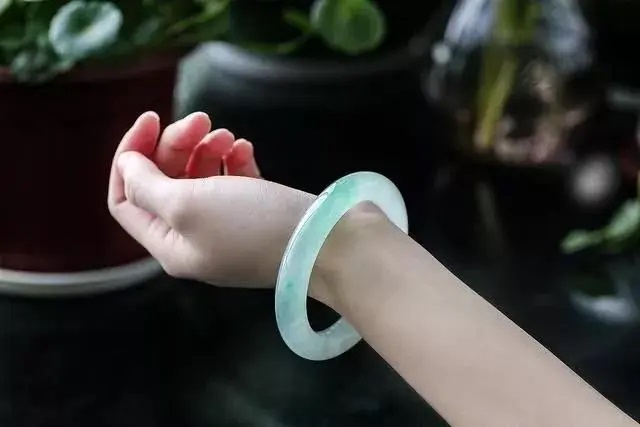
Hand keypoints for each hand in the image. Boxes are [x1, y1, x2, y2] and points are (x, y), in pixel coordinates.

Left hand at [108, 112, 313, 286]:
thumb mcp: (186, 205)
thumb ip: (146, 185)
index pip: (126, 199)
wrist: (324, 244)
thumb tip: (126, 166)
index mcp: (170, 245)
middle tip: (201, 119)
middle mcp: (194, 239)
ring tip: (227, 136)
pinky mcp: (256, 215)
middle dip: (177, 145)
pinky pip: (232, 181)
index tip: (151, 120)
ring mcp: (227, 228)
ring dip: (207, 148)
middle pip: (164, 183)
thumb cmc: (251, 227)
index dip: (130, 157)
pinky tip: (245, 149)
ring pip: (199, 178)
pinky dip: (233, 160)